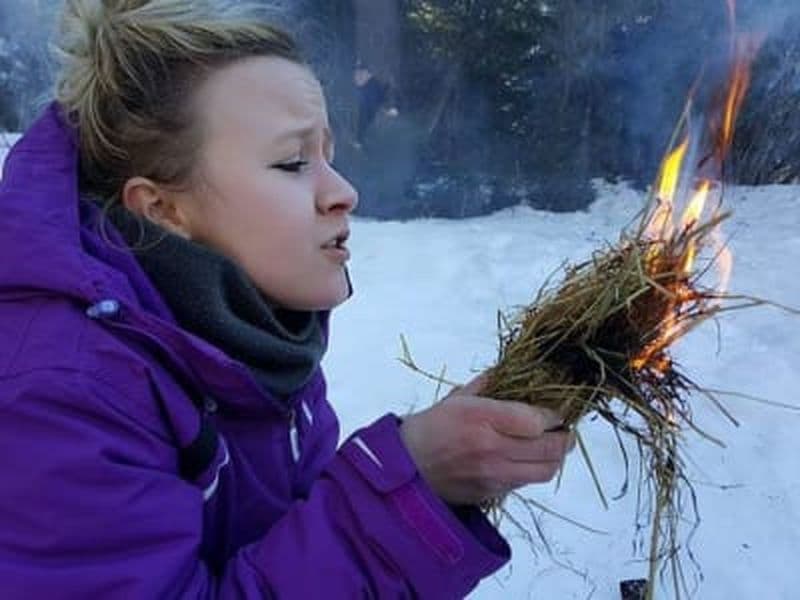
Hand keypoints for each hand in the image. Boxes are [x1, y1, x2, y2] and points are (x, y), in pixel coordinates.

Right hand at [400, 374, 573, 505]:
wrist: (406, 466)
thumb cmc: (431, 427)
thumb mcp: (457, 398)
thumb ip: (489, 385)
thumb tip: (514, 371)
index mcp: (482, 418)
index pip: (537, 420)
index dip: (554, 415)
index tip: (556, 411)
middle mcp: (492, 449)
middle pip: (550, 448)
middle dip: (565, 437)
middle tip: (565, 430)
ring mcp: (494, 475)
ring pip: (545, 471)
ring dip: (555, 458)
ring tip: (553, 446)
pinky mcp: (492, 493)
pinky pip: (526, 483)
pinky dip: (534, 470)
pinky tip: (529, 459)